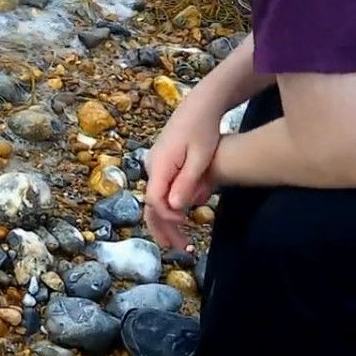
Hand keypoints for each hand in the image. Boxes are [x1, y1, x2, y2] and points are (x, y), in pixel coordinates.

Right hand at [143, 99, 221, 249]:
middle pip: (151, 203)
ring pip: (156, 198)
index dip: (168, 218)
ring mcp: (155, 164)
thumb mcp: (200, 158)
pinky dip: (171, 206)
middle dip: (163, 228)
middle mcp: (152, 166)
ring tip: (181, 240)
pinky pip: (162, 189)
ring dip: (167, 220)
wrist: (200, 106)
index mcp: (159, 165)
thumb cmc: (203, 130)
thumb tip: (174, 208)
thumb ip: (187, 183)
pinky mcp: (162, 163)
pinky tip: (183, 217)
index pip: (156, 200)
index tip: (185, 227)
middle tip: (180, 249)